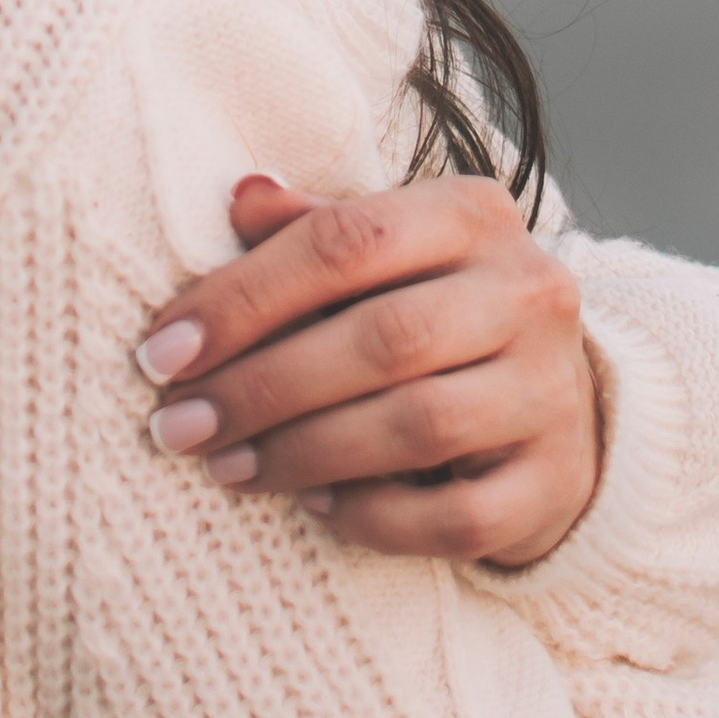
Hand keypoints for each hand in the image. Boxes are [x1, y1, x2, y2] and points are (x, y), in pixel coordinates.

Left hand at [134, 174, 602, 565]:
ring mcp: (550, 390)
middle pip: (384, 337)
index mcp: (474, 215)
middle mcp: (528, 292)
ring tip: (226, 466)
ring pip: (418, 427)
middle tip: (177, 425)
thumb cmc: (436, 315)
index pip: (350, 240)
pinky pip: (456, 517)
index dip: (246, 297)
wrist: (555, 403)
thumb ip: (315, 227)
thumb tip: (240, 200)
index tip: (163, 351)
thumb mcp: (387, 255)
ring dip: (302, 453)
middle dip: (262, 386)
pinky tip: (315, 508)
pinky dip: (374, 517)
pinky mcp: (555, 481)